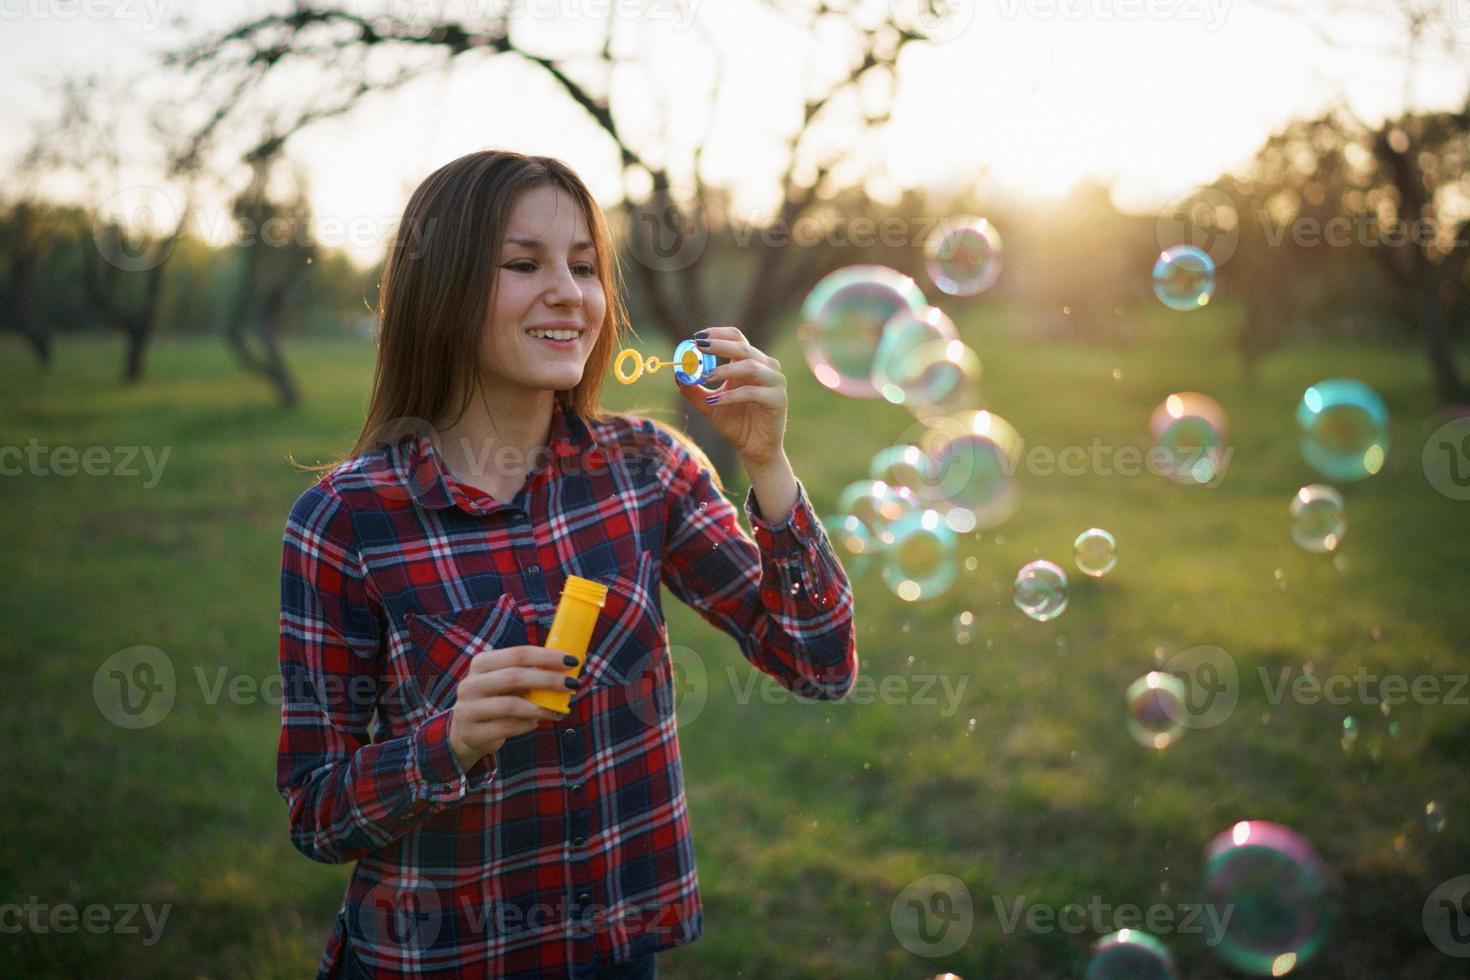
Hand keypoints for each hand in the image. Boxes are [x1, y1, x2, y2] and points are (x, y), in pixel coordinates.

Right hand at [446, 646, 577, 770]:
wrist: (466, 732)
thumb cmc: (496, 700)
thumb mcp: (508, 682)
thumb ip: (533, 672)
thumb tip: (573, 662)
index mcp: (482, 663)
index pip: (517, 654)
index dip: (546, 656)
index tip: (571, 660)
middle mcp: (471, 683)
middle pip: (514, 676)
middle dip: (548, 679)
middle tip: (572, 683)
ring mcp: (468, 709)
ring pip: (510, 705)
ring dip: (540, 707)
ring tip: (559, 709)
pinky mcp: (472, 732)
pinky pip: (506, 727)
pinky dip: (527, 724)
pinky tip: (538, 722)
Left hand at [676, 326, 788, 466]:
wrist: (754, 449)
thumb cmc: (734, 423)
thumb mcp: (709, 405)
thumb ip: (694, 390)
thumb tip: (677, 374)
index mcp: (750, 362)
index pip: (736, 338)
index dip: (718, 334)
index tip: (697, 338)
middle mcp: (765, 367)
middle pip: (743, 347)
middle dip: (720, 346)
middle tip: (699, 347)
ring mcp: (774, 382)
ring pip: (751, 366)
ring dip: (725, 370)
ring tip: (705, 376)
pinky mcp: (778, 399)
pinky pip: (753, 392)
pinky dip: (732, 396)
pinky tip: (716, 401)